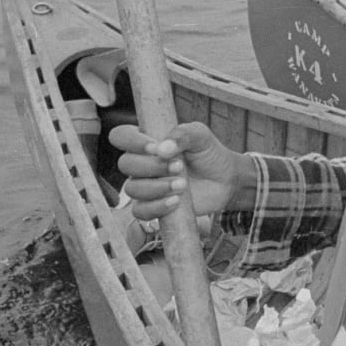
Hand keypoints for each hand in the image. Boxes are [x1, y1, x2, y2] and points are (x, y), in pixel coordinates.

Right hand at [109, 121, 243, 219]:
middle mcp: (141, 162)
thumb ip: (183, 134)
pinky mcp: (152, 206)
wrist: (224, 180)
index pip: (121, 136)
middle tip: (179, 167)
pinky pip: (140, 211)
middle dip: (151, 166)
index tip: (156, 148)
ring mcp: (145, 185)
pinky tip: (176, 202)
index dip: (132, 142)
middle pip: (125, 163)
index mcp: (146, 141)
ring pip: (132, 188)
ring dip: (156, 187)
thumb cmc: (208, 153)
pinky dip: (156, 207)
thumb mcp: (200, 136)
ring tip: (182, 185)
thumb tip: (162, 149)